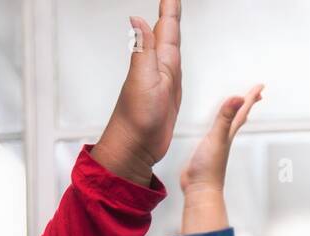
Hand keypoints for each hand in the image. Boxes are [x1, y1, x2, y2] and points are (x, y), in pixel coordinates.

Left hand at [91, 0, 182, 186]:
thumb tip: (137, 19)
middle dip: (172, 11)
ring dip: (172, 28)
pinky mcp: (168, 95)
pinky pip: (174, 67)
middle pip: (168, 31)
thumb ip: (144, 49)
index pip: (164, 26)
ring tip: (173, 12)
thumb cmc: (136, 119)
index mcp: (155, 61)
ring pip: (171, 47)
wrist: (135, 148)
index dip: (169, 7)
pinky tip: (171, 50)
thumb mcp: (143, 80)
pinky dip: (174, 53)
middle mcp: (160, 67)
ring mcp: (164, 80)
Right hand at [180, 84, 263, 195]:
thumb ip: (225, 117)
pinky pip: (217, 133)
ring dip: (234, 114)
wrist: (200, 189)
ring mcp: (217, 144)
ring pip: (229, 125)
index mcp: (229, 133)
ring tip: (238, 107)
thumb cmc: (209, 168)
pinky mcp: (207, 150)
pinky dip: (219, 126)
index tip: (260, 87)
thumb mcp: (217, 137)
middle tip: (256, 95)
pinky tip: (217, 127)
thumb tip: (237, 98)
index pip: (242, 110)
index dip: (250, 97)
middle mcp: (226, 137)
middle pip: (240, 116)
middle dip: (247, 104)